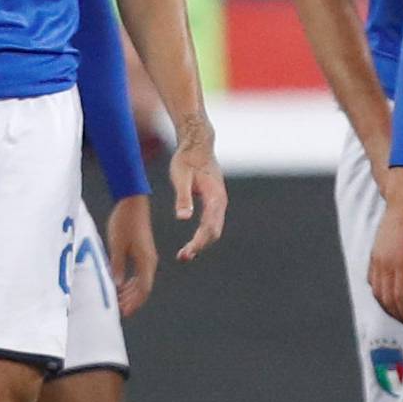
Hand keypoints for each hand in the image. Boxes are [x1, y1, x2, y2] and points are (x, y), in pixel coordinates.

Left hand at [106, 195, 158, 315]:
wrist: (133, 202)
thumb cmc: (125, 222)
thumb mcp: (117, 245)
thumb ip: (117, 266)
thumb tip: (116, 285)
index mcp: (146, 261)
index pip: (143, 288)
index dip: (134, 302)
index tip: (123, 313)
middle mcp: (149, 260)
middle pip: (143, 287)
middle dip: (132, 300)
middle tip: (118, 311)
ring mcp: (146, 256)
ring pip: (141, 281)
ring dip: (130, 292)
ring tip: (118, 301)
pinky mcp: (142, 251)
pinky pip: (138, 273)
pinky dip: (130, 282)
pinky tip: (121, 285)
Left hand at [168, 138, 226, 260]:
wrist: (198, 144)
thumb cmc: (187, 159)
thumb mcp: (181, 177)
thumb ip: (183, 197)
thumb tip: (183, 218)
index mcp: (215, 197)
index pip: (209, 227)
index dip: (198, 242)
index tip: (185, 254)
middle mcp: (220, 202)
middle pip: (214, 231)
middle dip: (200, 246)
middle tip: (182, 257)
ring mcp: (219, 202)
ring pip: (214, 228)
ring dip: (202, 243)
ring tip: (185, 254)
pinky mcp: (214, 201)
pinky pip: (212, 223)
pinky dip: (203, 235)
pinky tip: (193, 241)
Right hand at [369, 176, 402, 325]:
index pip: (401, 297)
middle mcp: (387, 259)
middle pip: (387, 298)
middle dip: (396, 314)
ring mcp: (379, 254)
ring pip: (377, 290)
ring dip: (386, 306)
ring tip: (399, 314)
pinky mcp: (376, 250)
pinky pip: (373, 278)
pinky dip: (378, 291)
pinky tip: (386, 296)